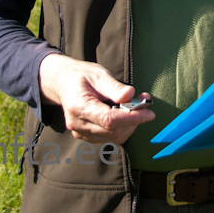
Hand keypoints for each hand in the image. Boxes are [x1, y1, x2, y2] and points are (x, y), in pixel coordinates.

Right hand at [38, 54, 153, 143]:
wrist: (64, 83)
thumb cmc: (82, 76)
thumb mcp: (98, 74)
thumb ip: (114, 87)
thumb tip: (130, 95)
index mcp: (79, 106)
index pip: (108, 120)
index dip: (131, 118)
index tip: (149, 112)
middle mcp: (78, 124)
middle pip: (113, 132)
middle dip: (134, 120)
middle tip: (145, 102)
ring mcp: (81, 132)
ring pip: (114, 137)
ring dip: (131, 124)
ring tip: (138, 105)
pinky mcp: (86, 136)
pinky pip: (110, 138)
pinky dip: (123, 127)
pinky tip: (126, 113)